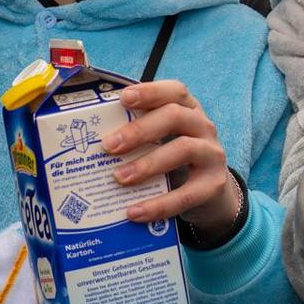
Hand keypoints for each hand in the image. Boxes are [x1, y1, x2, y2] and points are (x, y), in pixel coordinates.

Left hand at [105, 80, 239, 240]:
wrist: (212, 195)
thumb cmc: (176, 161)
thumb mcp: (163, 142)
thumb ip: (138, 136)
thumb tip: (89, 144)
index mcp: (188, 110)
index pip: (174, 91)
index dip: (150, 92)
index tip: (123, 98)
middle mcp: (203, 127)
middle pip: (175, 116)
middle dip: (139, 130)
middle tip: (109, 146)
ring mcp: (212, 154)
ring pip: (184, 149)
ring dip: (147, 164)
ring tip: (119, 178)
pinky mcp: (214, 185)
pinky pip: (187, 194)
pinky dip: (159, 204)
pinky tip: (135, 212)